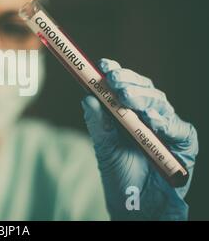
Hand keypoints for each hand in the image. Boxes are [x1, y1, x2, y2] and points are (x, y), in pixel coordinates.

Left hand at [81, 58, 197, 219]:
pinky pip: (178, 128)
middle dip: (128, 81)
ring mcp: (167, 128)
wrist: (136, 205)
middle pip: (144, 89)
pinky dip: (165, 122)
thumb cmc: (120, 175)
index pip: (125, 86)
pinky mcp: (183, 144)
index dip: (116, 73)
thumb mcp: (104, 148)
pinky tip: (152, 120)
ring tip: (127, 98)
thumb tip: (87, 99)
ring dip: (143, 98)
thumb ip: (97, 124)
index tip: (103, 65)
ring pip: (160, 103)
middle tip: (114, 80)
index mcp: (129, 113)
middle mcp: (148, 116)